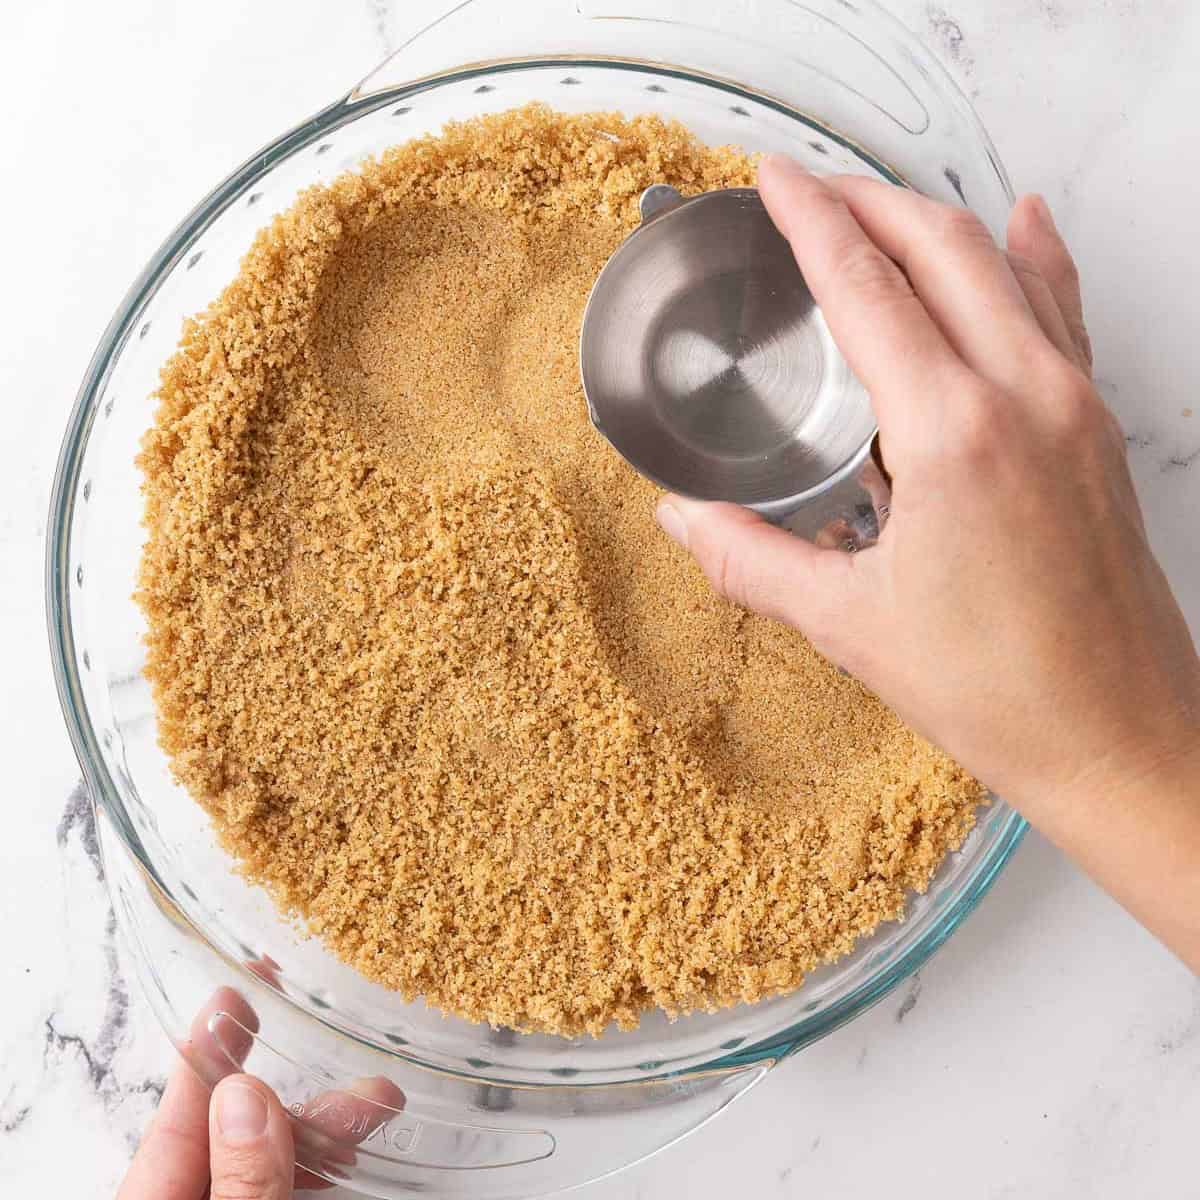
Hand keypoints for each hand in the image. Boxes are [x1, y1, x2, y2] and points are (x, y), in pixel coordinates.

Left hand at [117, 986, 404, 1197]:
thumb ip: (241, 1182)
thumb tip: (245, 1095)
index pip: (174, 1121)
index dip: (205, 1051)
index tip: (231, 990)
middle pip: (234, 1138)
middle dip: (297, 1092)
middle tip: (346, 1045)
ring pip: (272, 1165)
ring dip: (325, 1133)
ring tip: (381, 1100)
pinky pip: (285, 1190)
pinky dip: (317, 1171)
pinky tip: (355, 1150)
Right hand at [655, 157, 1199, 966]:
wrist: (1117, 737)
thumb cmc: (1000, 689)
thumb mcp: (849, 625)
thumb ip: (751, 560)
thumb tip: (683, 521)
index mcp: (956, 433)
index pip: (867, 286)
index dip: (810, 220)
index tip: (772, 180)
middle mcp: (1026, 395)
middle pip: (941, 244)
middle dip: (865, 199)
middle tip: (806, 188)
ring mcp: (1074, 404)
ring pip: (1004, 264)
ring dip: (933, 219)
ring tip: (877, 206)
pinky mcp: (1096, 428)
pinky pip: (1062, 309)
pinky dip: (1034, 255)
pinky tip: (1026, 224)